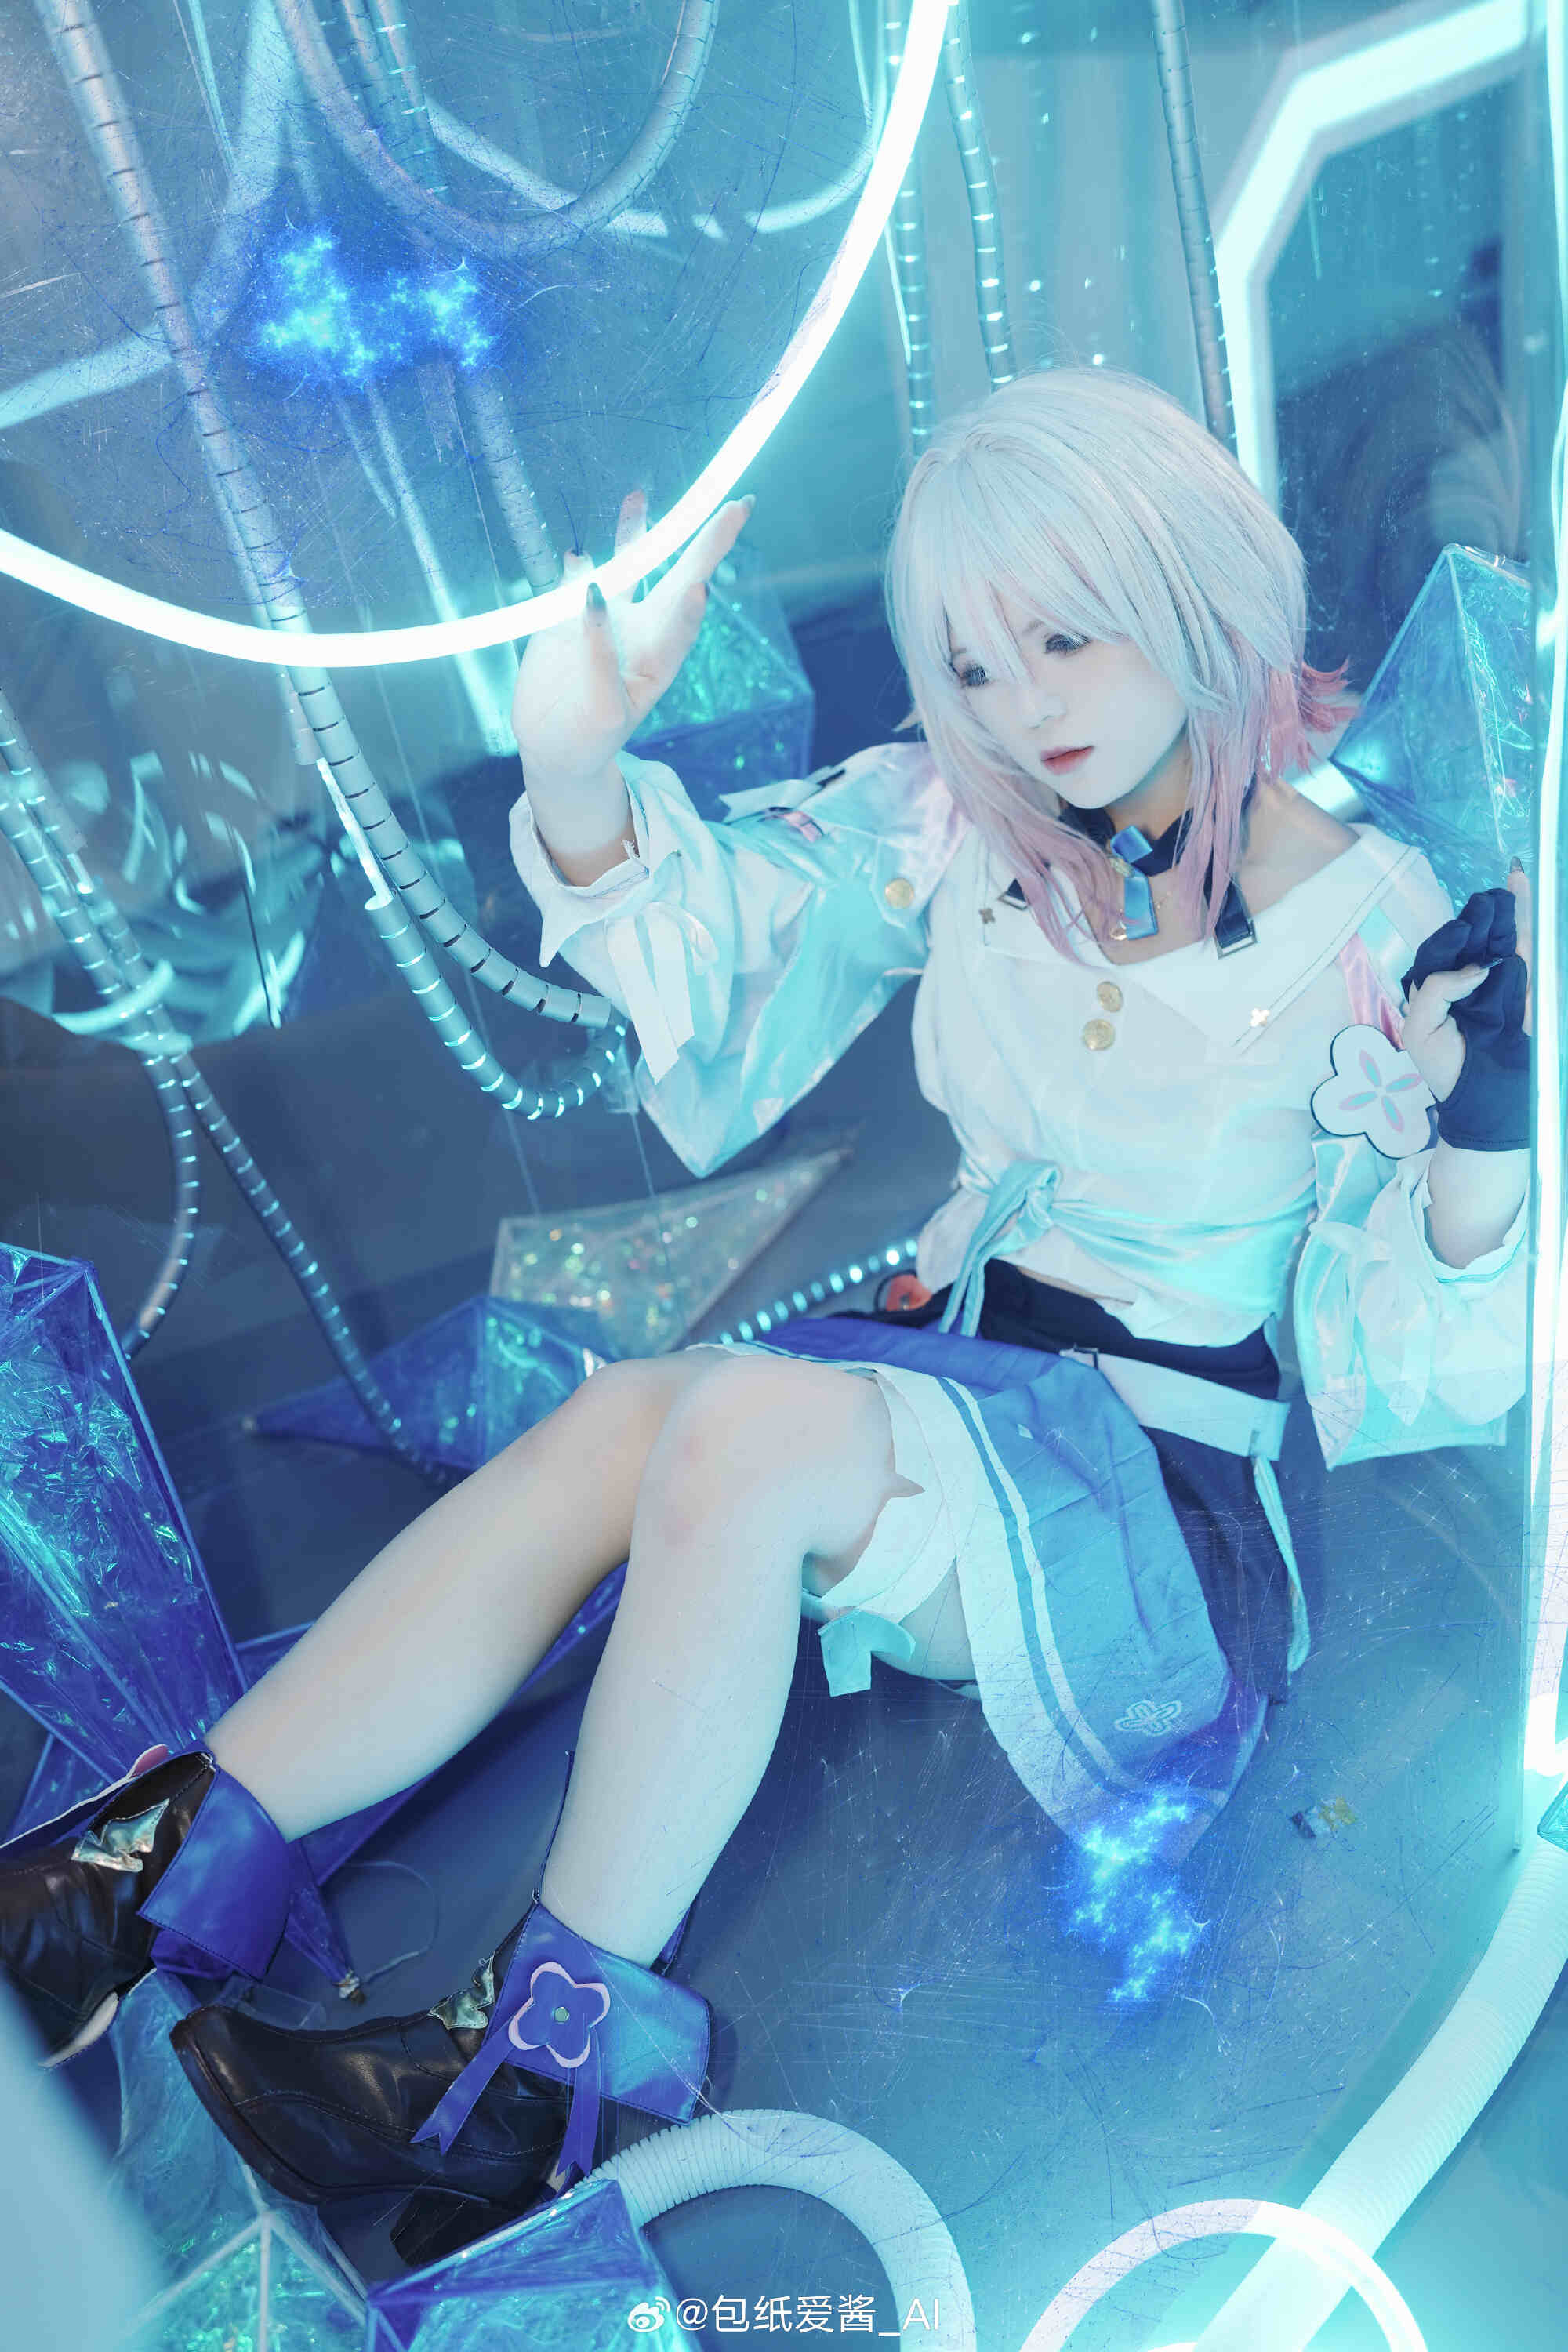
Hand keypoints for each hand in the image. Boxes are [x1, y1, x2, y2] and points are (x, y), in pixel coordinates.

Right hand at [511, 490, 753, 786]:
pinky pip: (577, 582)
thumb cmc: (588, 741)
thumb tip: (592, 595)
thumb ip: (599, 658)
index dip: (695, 590)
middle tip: (738, 505)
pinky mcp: (568, 621)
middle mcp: (641, 632)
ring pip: (628, 568)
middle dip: (706, 541)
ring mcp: (607, 622)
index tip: (700, 578)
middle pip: (677, 576)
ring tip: (638, 496)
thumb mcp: (602, 713)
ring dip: (635, 534)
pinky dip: (579, 565)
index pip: (685, 616)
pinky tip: (578, 551)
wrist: (555, 750)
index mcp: (657, 660)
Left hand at [1400, 868, 1531, 1148]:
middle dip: (1478, 916)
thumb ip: (1437, 990)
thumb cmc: (1447, 1068)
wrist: (1486, 1097)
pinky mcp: (1524, 983)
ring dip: (1501, 910)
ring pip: (1498, 936)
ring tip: (1506, 884)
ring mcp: (1497, 979)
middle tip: (1486, 901)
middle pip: (1471, 938)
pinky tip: (1519, 882)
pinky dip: (1524, 914)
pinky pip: (1524, 945)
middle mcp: (1465, 979)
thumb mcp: (1421, 1030)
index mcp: (1436, 988)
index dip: (1448, 938)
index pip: (1439, 952)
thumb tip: (1477, 966)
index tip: (1462, 932)